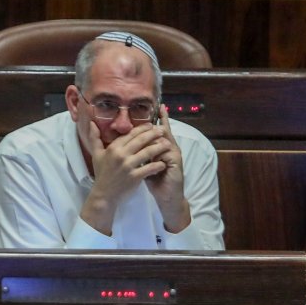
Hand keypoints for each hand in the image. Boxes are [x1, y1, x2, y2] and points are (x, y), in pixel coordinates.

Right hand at [80, 121, 170, 235]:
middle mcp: (121, 155)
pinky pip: (149, 168)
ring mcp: (128, 166)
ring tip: (168, 144)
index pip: (130, 134)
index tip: (151, 124)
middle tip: (163, 130)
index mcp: (113, 148)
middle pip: (141, 140)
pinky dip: (157, 165)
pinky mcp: (134, 177)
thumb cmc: (101, 174)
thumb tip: (92, 123)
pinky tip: (164, 163)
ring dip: (159, 147)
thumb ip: (94, 138)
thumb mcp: (96, 155)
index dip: (142, 128)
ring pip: (147, 152)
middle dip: (154, 134)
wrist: (104, 195)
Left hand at [145, 104, 190, 232]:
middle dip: (163, 120)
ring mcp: (174, 155)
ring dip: (160, 131)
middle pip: (165, 131)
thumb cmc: (156, 182)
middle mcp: (170, 149)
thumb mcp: (146, 166)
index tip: (158, 108)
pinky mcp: (175, 162)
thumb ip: (141, 154)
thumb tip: (130, 145)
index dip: (159, 121)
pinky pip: (167, 150)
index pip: (159, 132)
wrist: (167, 197)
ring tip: (158, 118)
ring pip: (166, 139)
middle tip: (160, 106)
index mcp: (163, 149)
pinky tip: (155, 141)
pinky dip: (161, 146)